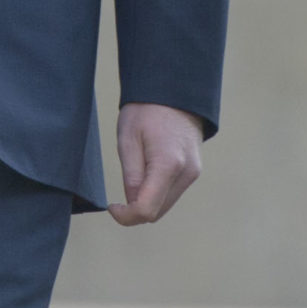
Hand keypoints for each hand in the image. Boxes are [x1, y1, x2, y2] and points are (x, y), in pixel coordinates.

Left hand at [109, 102, 204, 226]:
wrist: (173, 91)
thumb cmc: (146, 110)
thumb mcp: (128, 140)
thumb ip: (131, 177)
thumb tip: (132, 203)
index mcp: (168, 165)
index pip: (146, 210)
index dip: (126, 216)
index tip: (112, 206)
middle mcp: (186, 173)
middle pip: (157, 212)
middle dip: (135, 210)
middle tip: (117, 197)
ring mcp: (193, 173)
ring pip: (165, 205)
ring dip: (146, 202)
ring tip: (133, 177)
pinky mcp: (194, 171)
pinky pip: (171, 193)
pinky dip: (156, 193)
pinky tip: (145, 175)